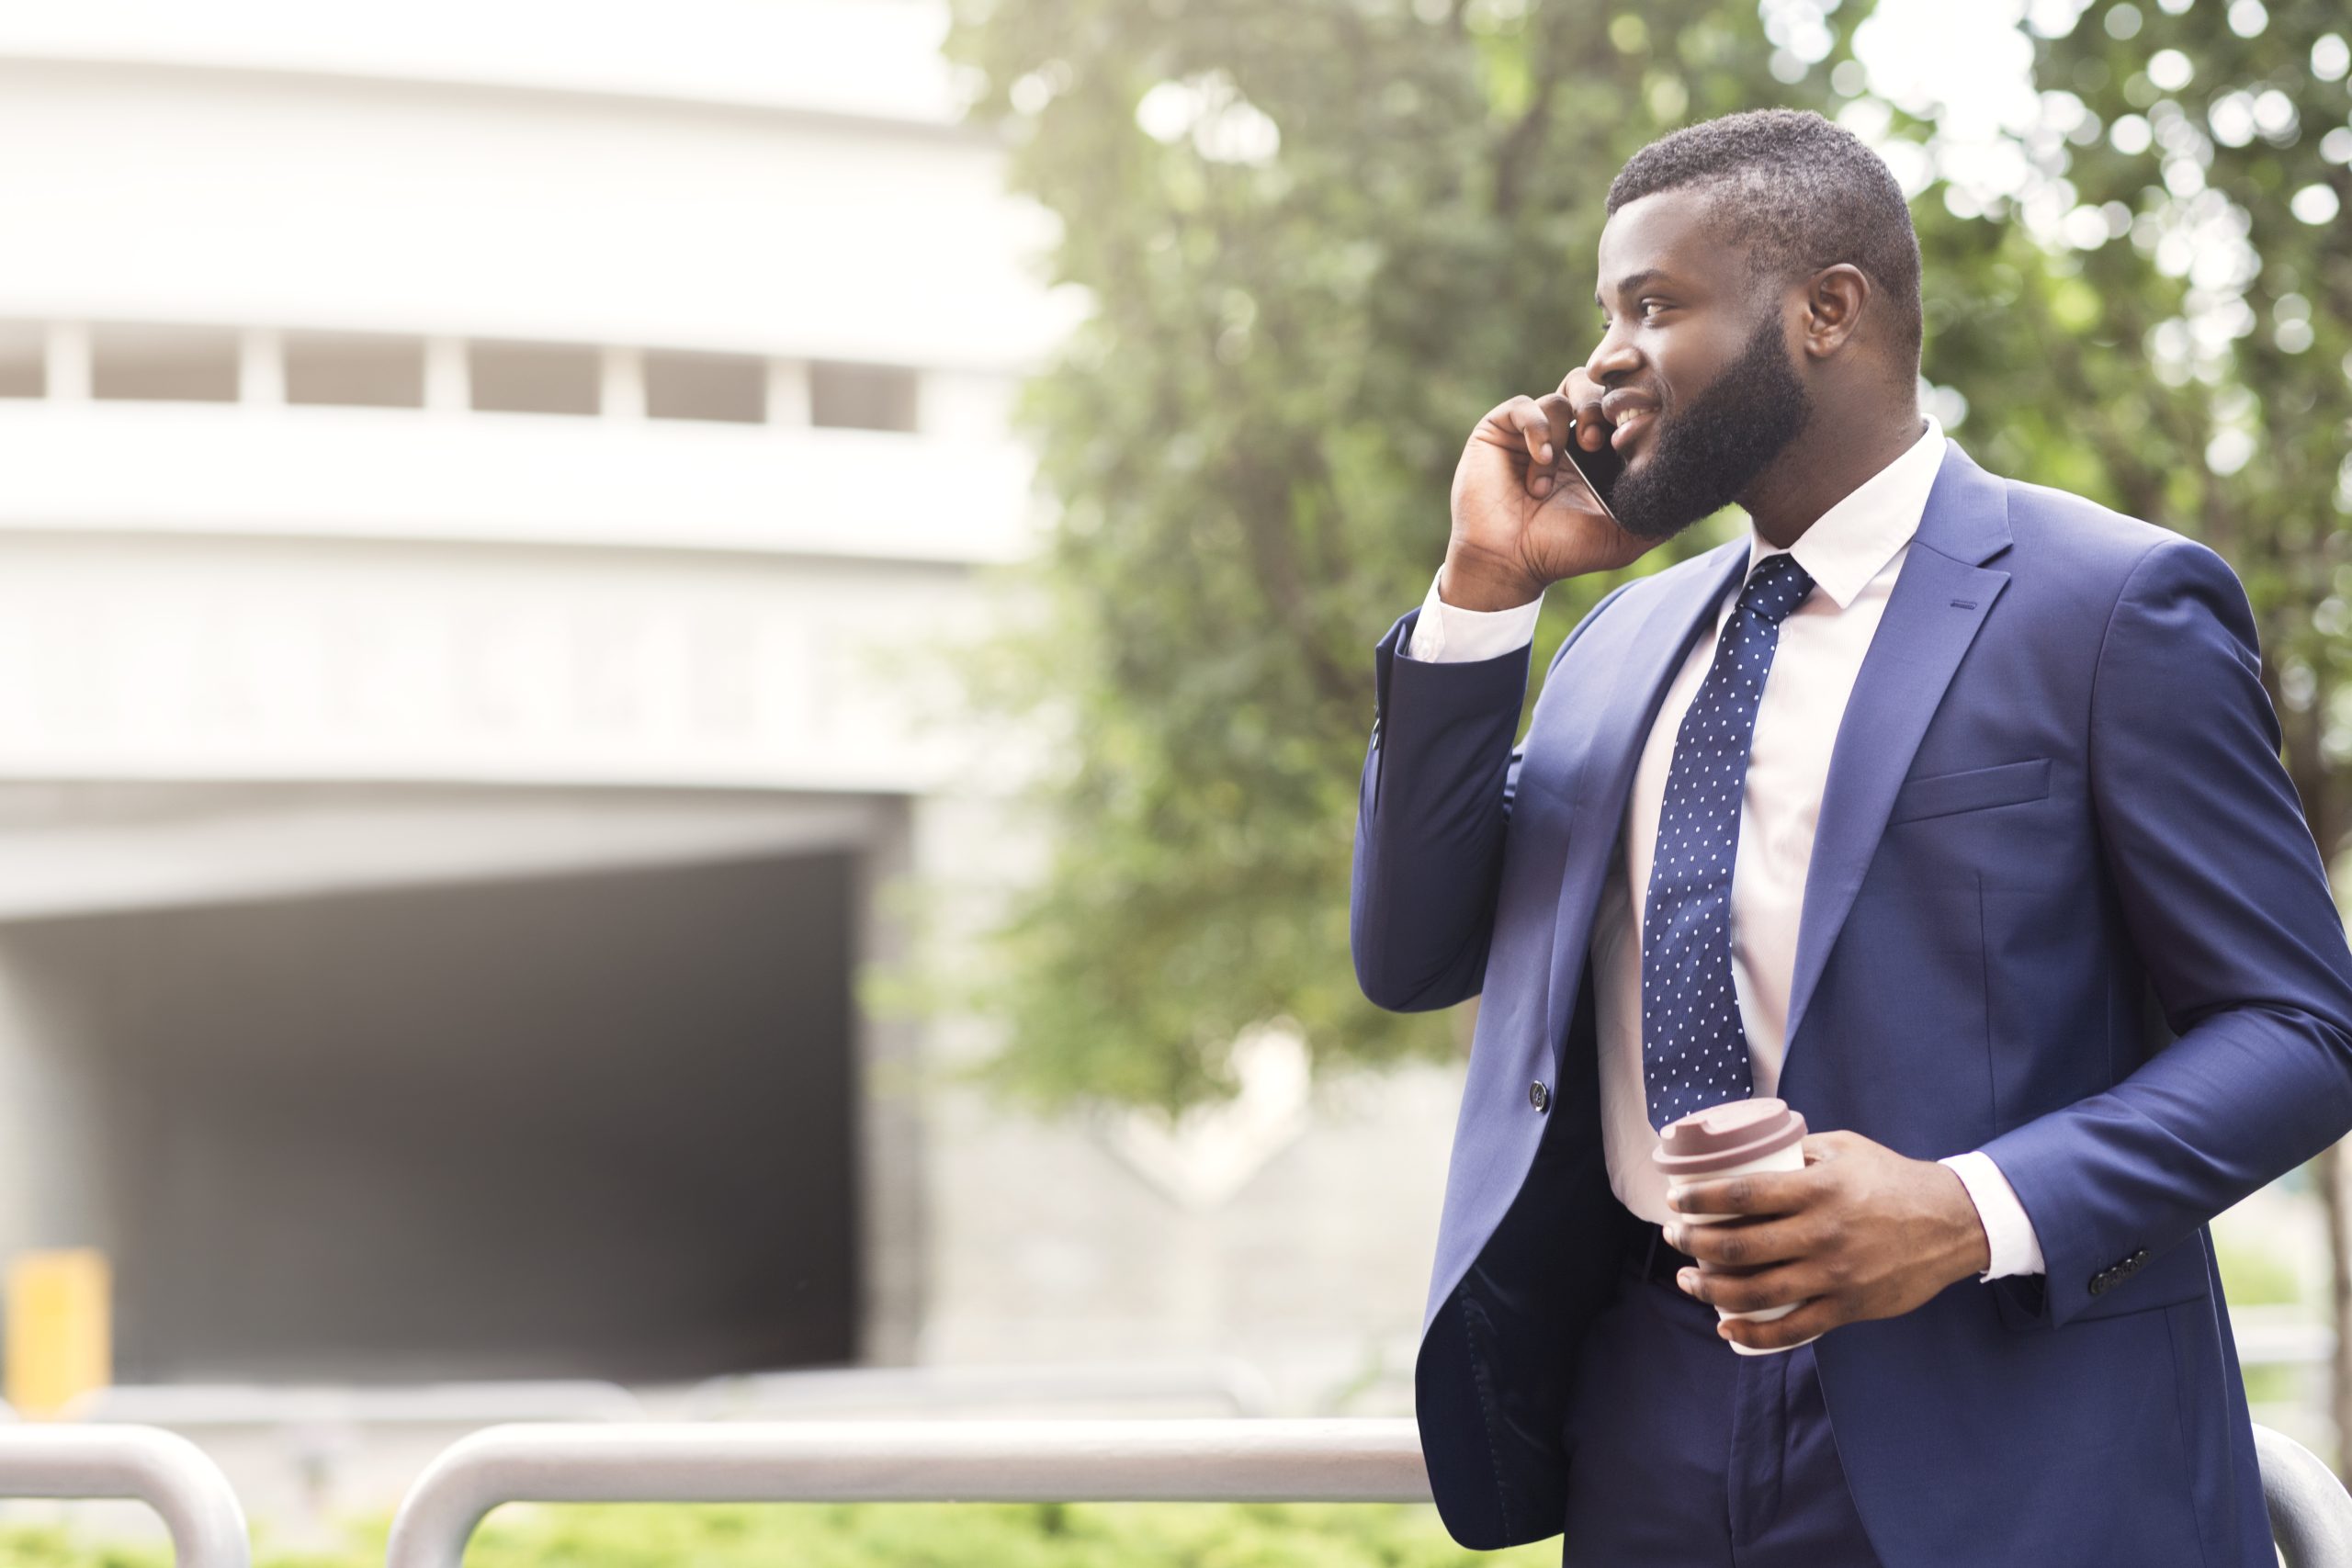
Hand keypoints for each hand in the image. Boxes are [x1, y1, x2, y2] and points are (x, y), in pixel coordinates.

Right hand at [1442, 366, 1656, 610]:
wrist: (1510, 562)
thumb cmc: (1562, 552)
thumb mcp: (1624, 538)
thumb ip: (1659, 517)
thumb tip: (1700, 496)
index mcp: (1596, 453)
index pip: (1621, 409)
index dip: (1630, 410)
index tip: (1634, 428)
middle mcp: (1567, 435)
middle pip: (1597, 387)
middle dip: (1600, 408)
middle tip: (1596, 442)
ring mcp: (1533, 431)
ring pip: (1563, 393)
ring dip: (1566, 427)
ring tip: (1559, 462)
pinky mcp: (1500, 430)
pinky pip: (1524, 406)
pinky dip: (1536, 428)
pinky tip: (1540, 460)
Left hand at [1659, 1130, 1992, 1352]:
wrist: (1951, 1222)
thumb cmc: (1891, 1179)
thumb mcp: (1843, 1148)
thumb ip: (1797, 1149)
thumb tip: (1748, 1149)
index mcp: (1816, 1188)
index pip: (1741, 1195)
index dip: (1699, 1200)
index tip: (1674, 1201)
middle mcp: (1821, 1233)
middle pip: (1739, 1247)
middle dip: (1693, 1244)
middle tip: (1673, 1237)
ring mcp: (1835, 1275)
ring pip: (1757, 1292)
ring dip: (1710, 1288)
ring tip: (1687, 1279)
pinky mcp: (1849, 1307)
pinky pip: (1793, 1329)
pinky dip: (1753, 1333)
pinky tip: (1726, 1325)